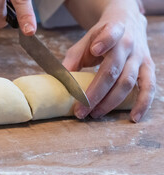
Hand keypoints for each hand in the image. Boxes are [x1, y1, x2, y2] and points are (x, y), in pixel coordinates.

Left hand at [63, 1, 155, 121]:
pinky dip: (143, 103)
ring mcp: (140, 57)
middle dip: (95, 94)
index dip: (105, 41)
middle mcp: (129, 44)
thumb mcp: (85, 41)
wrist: (127, 23)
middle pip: (113, 71)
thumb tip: (61, 78)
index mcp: (113, 30)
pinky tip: (134, 117)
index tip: (95, 49)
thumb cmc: (101, 37)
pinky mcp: (148, 67)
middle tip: (81, 110)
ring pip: (128, 82)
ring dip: (110, 102)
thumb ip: (73, 58)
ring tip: (94, 114)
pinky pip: (149, 87)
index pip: (111, 34)